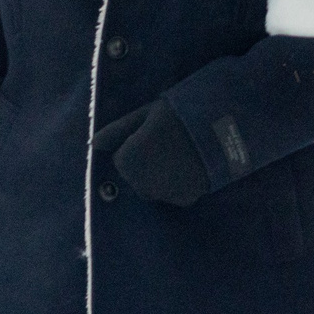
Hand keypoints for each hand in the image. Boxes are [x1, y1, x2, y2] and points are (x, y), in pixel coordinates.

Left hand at [93, 99, 211, 205]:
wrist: (221, 127)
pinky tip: (190, 167)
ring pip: (153, 189)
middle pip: (135, 178)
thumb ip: (116, 131)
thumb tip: (92, 144)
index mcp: (128, 160)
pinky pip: (174, 194)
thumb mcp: (145, 115)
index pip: (121, 160)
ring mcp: (164, 194)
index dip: (135, 145)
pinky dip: (179, 184)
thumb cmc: (179, 114)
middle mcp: (142, 183)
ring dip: (160, 176)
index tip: (153, 133)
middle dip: (146, 164)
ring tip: (180, 155)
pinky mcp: (185, 199)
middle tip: (168, 144)